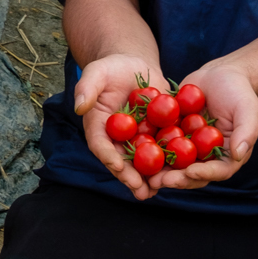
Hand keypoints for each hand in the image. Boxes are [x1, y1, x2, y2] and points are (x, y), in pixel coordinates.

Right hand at [73, 51, 165, 199]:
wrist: (135, 67)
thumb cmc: (112, 68)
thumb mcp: (97, 72)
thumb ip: (86, 87)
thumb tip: (79, 105)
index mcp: (98, 127)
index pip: (100, 144)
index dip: (107, 156)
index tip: (116, 165)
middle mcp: (116, 139)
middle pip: (121, 161)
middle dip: (129, 176)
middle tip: (139, 189)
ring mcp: (136, 140)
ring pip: (141, 163)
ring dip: (148, 179)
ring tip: (156, 192)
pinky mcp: (155, 137)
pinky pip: (162, 152)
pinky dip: (168, 165)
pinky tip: (178, 175)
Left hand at [150, 61, 257, 192]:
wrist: (221, 74)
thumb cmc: (240, 92)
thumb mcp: (248, 110)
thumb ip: (246, 133)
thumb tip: (238, 155)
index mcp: (227, 156)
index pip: (216, 171)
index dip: (202, 174)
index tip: (189, 172)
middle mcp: (206, 156)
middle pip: (191, 173)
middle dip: (175, 178)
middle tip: (160, 180)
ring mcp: (188, 147)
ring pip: (173, 163)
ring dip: (158, 170)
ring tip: (143, 173)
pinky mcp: (173, 134)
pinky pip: (160, 143)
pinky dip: (148, 148)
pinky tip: (133, 150)